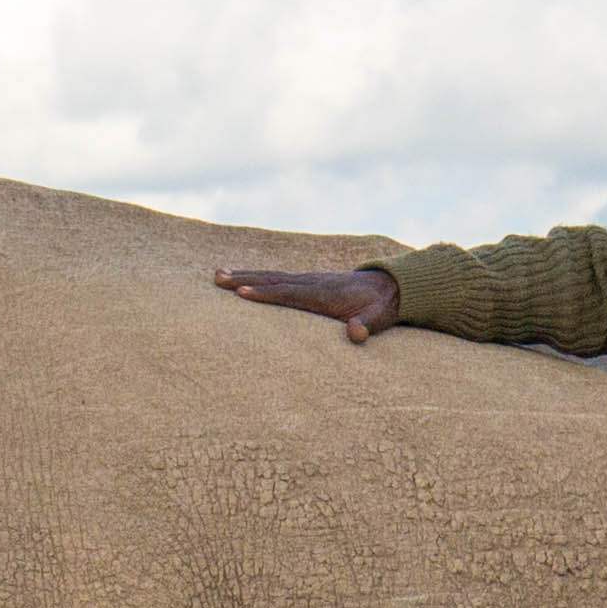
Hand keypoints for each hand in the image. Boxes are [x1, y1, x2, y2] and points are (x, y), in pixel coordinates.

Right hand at [215, 264, 402, 340]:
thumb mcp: (379, 319)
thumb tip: (356, 334)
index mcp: (324, 295)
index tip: (241, 293)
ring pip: (271, 277)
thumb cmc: (380, 307)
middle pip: (273, 281)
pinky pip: (276, 278)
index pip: (290, 294)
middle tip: (217, 278)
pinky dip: (256, 277)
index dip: (266, 294)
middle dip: (244, 280)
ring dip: (244, 275)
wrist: (388, 285)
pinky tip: (241, 277)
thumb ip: (367, 326)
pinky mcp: (306, 281)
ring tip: (218, 274)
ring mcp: (307, 279)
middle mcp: (311, 283)